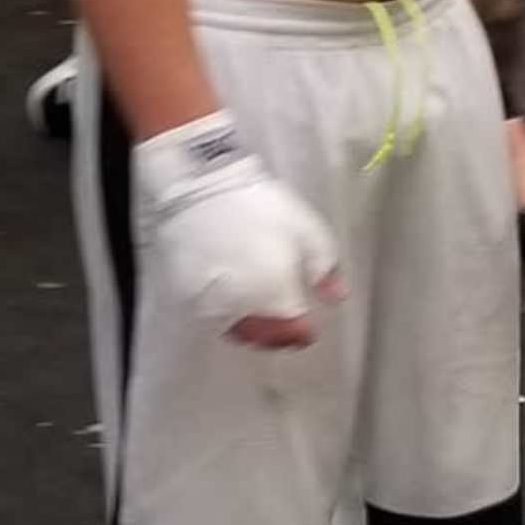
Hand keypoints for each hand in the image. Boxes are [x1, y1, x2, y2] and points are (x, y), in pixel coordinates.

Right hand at [129, 116, 343, 348]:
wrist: (201, 187)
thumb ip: (325, 268)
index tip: (307, 326)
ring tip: (261, 316)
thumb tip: (336, 298)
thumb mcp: (305, 229)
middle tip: (286, 324)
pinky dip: (227, 317)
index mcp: (276, 294)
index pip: (294, 332)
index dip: (302, 332)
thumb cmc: (260, 206)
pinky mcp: (187, 296)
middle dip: (279, 334)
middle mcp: (243, 307)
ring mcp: (211, 304)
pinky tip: (235, 304)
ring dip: (253, 330)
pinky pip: (212, 318)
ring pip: (237, 332)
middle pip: (265, 337)